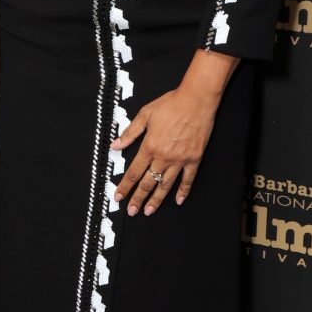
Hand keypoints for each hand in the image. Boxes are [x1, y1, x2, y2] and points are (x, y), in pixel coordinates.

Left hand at [111, 84, 219, 215]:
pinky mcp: (194, 159)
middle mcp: (163, 157)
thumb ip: (130, 132)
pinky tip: (178, 200)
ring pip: (165, 185)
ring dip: (156, 200)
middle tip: (131, 211)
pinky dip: (183, 191)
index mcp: (149, 146)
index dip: (124, 187)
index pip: (133, 172)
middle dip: (137, 199)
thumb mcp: (145, 115)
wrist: (196, 100)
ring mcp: (180, 160)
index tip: (118, 197)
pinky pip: (188, 179)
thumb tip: (115, 145)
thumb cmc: (171, 104)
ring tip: (149, 211)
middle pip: (147, 183)